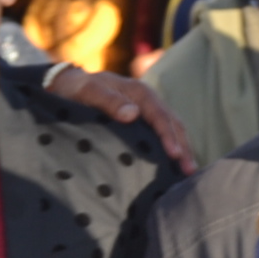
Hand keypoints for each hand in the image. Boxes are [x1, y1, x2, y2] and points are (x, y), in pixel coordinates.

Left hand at [43, 63, 198, 172]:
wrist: (68, 85)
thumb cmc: (77, 89)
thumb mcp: (89, 91)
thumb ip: (108, 101)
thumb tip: (132, 114)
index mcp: (139, 92)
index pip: (160, 116)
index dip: (168, 136)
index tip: (174, 155)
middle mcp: (147, 100)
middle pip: (173, 123)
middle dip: (183, 146)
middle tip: (190, 170)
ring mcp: (147, 110)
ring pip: (172, 129)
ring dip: (182, 148)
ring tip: (189, 171)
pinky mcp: (143, 121)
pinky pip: (162, 133)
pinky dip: (172, 147)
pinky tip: (174, 165)